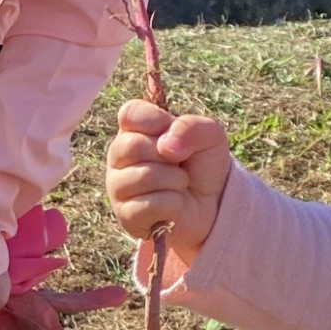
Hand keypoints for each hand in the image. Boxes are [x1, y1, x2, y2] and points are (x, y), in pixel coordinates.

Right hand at [105, 99, 235, 272]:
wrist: (212, 206)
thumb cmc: (203, 165)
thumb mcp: (210, 136)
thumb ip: (191, 127)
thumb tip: (166, 146)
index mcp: (134, 130)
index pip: (129, 113)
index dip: (154, 120)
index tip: (171, 131)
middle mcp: (119, 156)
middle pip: (133, 145)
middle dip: (169, 156)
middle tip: (178, 164)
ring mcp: (118, 187)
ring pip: (144, 176)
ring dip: (175, 181)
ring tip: (178, 185)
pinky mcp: (125, 215)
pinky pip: (150, 204)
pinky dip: (173, 204)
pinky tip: (173, 205)